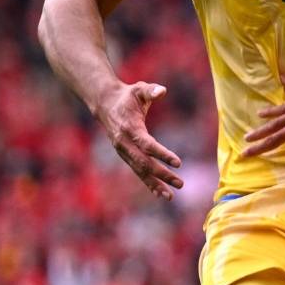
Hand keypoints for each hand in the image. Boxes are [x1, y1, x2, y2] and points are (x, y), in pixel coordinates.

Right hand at [94, 81, 183, 199]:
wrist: (104, 103)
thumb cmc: (127, 96)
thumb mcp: (138, 89)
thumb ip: (151, 90)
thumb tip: (162, 91)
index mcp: (129, 128)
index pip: (147, 144)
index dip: (162, 154)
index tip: (178, 162)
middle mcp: (124, 143)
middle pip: (144, 162)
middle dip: (162, 174)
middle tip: (180, 183)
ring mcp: (123, 151)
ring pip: (139, 171)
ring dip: (155, 184)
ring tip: (170, 196)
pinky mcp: (125, 155)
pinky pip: (137, 171)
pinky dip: (148, 183)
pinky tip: (161, 193)